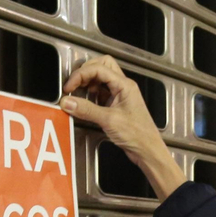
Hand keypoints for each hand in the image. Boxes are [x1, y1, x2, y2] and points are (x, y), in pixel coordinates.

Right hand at [60, 55, 184, 198]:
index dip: (80, 75)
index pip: (98, 68)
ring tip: (77, 94)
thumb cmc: (138, 135)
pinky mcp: (116, 105)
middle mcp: (123, 87)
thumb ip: (86, 110)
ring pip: (100, 79)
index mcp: (124, 85)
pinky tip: (85, 103)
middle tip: (73, 85)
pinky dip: (90, 95)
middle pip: (101, 66)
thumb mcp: (109, 120)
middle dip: (84, 72)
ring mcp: (120, 95)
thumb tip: (68, 102)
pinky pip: (100, 93)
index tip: (69, 87)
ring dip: (87, 83)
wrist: (147, 150)